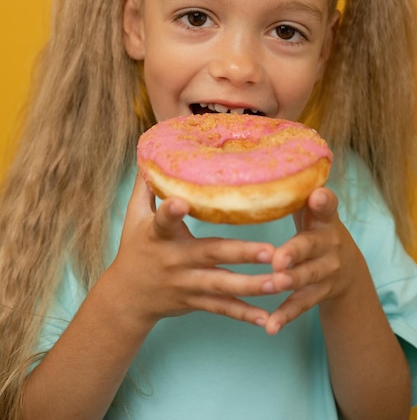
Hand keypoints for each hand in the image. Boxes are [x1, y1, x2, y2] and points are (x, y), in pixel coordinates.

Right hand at [110, 173, 275, 333]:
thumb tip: (150, 154)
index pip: (163, 221)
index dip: (171, 212)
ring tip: (281, 282)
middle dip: (240, 253)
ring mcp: (186, 284)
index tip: (181, 202)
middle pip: (210, 255)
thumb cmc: (134, 248)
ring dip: (252, 286)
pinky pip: (222, 309)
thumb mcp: (133, 216)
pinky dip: (245, 314)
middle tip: (270, 250)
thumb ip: (146, 186)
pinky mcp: (195, 301)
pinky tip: (268, 319)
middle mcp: (174, 260)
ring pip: (222, 286)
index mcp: (157, 236)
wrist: (126, 298)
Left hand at [264, 187, 359, 334]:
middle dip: (295, 252)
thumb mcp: (311, 211)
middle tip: (279, 258)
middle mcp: (329, 244)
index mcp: (324, 220)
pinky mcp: (321, 293)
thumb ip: (292, 195)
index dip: (323, 201)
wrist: (347, 266)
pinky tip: (271, 326)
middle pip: (312, 246)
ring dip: (292, 282)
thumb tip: (257, 172)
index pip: (327, 207)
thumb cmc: (315, 229)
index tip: (317, 196)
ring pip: (308, 276)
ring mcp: (327, 270)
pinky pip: (302, 304)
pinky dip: (286, 316)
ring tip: (275, 285)